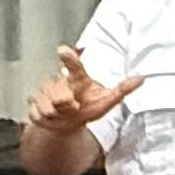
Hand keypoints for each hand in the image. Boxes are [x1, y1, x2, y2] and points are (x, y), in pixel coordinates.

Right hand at [26, 45, 145, 133]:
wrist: (68, 124)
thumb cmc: (88, 107)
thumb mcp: (106, 101)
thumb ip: (122, 90)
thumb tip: (141, 78)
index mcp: (76, 77)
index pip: (72, 65)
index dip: (68, 58)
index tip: (63, 50)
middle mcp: (58, 80)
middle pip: (59, 93)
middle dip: (65, 103)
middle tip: (72, 106)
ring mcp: (43, 91)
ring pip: (47, 106)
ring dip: (56, 114)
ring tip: (63, 113)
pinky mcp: (32, 103)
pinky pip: (37, 114)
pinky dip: (46, 120)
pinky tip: (51, 117)